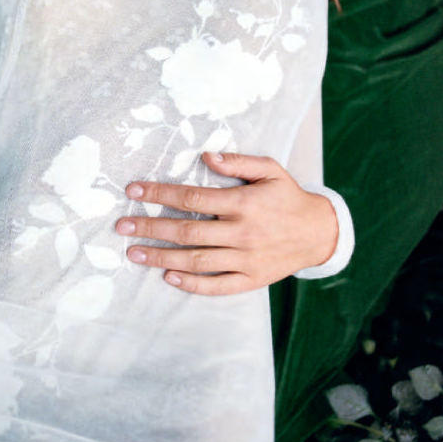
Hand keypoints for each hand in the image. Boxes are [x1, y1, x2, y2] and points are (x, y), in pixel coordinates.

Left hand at [114, 152, 337, 294]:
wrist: (320, 232)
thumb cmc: (288, 197)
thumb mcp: (270, 170)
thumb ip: (239, 162)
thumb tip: (206, 156)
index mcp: (244, 203)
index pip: (192, 198)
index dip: (160, 194)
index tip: (134, 191)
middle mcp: (243, 233)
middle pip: (187, 232)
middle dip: (150, 228)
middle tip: (122, 226)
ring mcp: (246, 259)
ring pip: (196, 260)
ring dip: (161, 257)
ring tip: (134, 253)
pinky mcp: (251, 279)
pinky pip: (217, 285)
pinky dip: (192, 283)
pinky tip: (169, 276)